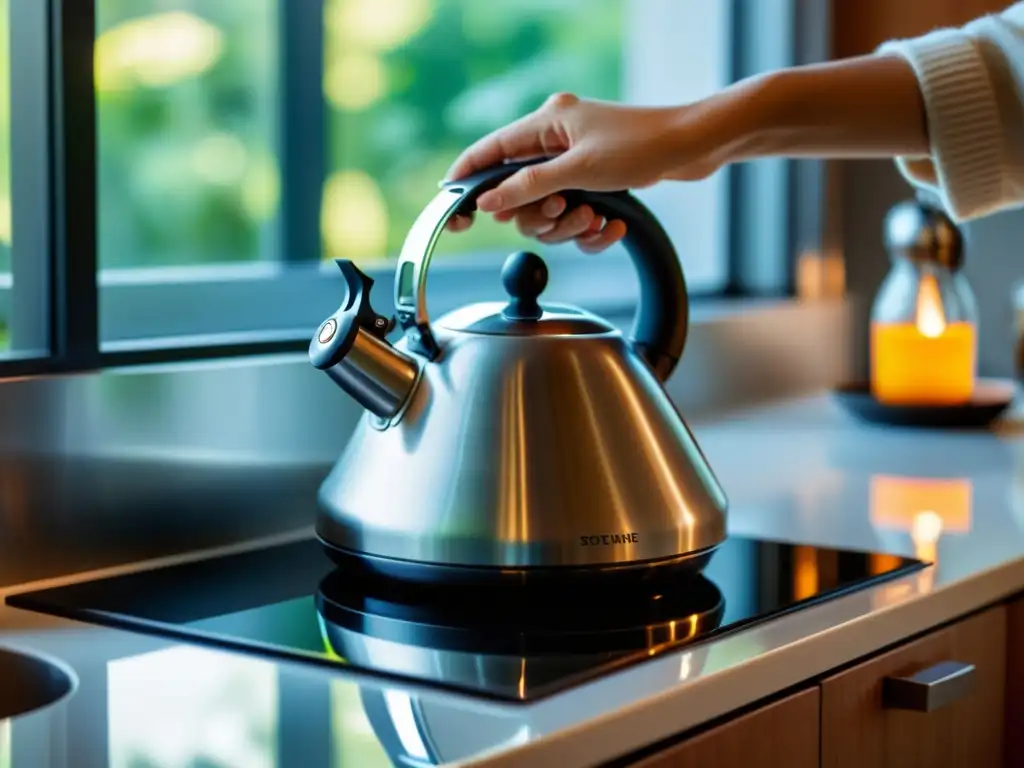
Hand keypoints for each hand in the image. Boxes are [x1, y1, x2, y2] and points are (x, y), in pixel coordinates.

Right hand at [444, 92, 731, 251]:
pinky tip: (611, 228)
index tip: (454, 212)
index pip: (489, 151)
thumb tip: (489, 202)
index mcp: (546, 123)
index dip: (467, 179)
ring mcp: (576, 162)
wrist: (695, 148)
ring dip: (569, 225)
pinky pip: (574, 217)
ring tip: (596, 217)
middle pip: (518, 193)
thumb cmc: (642, 145)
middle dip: (540, 214)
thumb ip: (528, 187)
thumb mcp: (579, 171)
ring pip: (547, 212)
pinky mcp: (596, 182)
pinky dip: (590, 230)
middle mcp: (557, 141)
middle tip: (564, 211)